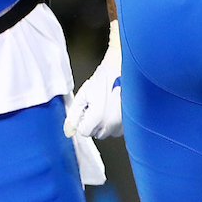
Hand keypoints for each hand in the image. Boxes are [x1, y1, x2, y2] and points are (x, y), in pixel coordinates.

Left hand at [64, 20, 121, 138]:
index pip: (84, 131)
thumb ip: (74, 114)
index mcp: (98, 119)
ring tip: (106, 105)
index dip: (83, 119)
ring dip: (105, 124)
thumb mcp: (84, 94)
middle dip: (93, 123)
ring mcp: (123, 123)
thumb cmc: (106, 77)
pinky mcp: (131, 119)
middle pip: (97, 134)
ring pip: (109, 132)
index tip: (86, 108)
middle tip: (95, 105)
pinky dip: (116, 122)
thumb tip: (69, 130)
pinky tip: (115, 107)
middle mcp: (112, 125)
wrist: (123, 67)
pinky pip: (120, 128)